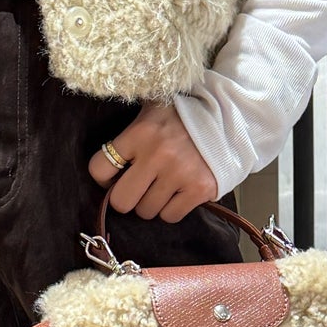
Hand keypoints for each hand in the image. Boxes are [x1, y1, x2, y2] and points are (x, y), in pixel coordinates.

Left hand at [90, 101, 216, 222]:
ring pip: (146, 211)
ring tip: (161, 186)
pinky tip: (177, 192)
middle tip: (136, 188)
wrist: (226, 118)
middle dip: (126, 197)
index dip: (104, 177)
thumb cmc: (181, 116)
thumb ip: (127, 132)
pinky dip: (171, 208)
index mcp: (140, 133)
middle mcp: (158, 154)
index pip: (100, 168)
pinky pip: (170, 216)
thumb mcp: (150, 110)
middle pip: (121, 200)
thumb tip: (105, 164)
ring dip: (150, 203)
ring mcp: (180, 174)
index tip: (113, 176)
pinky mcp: (199, 189)